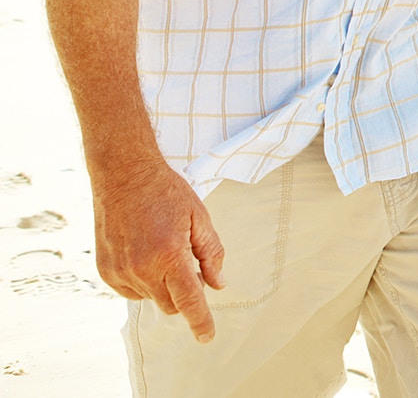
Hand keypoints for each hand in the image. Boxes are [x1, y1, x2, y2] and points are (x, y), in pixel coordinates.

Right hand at [91, 156, 225, 341]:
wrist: (123, 174)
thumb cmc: (164, 191)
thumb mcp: (198, 215)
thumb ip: (211, 252)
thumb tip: (217, 283)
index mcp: (169, 254)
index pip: (189, 300)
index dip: (200, 321)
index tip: (207, 336)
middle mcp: (143, 268)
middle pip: (171, 304)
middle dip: (184, 293)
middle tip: (186, 261)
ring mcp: (121, 272)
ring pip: (151, 297)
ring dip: (162, 283)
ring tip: (161, 245)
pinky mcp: (106, 272)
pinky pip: (131, 290)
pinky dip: (142, 280)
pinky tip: (143, 251)